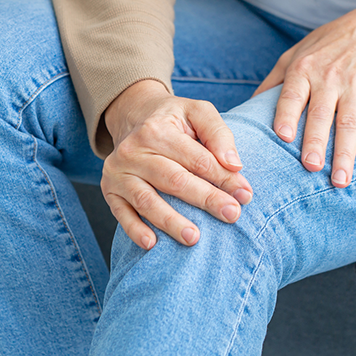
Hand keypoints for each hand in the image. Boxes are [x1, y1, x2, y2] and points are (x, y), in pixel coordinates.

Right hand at [101, 80, 252, 249]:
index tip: (245, 195)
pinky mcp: (110, 189)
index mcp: (157, 129)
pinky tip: (152, 244)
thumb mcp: (198, 112)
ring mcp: (118, 171)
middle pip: (174, 180)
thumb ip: (218, 133)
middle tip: (232, 215)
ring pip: (147, 201)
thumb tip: (234, 164)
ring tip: (194, 238)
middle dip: (206, 199)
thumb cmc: (174, 119)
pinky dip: (134, 230)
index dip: (223, 178)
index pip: (197, 159)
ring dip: (171, 222)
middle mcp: (133, 150)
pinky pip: (121, 213)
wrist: (134, 117)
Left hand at [252, 0, 355, 186]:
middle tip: (311, 167)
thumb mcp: (297, 52)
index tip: (283, 137)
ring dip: (346, 155)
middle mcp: (329, 78)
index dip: (287, 115)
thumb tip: (247, 109)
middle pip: (320, 115)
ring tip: (340, 182)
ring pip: (349, 125)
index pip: (292, 95)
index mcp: (304, 69)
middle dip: (316, 142)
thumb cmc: (331, 42)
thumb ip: (273, 81)